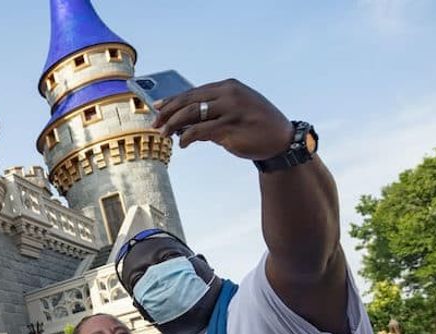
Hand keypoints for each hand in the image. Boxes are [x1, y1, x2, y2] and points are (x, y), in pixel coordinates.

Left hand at [153, 79, 292, 159]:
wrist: (281, 139)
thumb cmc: (254, 125)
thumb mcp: (233, 111)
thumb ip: (210, 114)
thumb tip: (182, 123)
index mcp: (228, 87)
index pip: (193, 92)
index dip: (173, 100)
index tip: (157, 108)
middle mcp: (229, 94)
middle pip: (189, 101)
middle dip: (168, 112)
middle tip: (155, 124)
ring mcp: (230, 110)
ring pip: (191, 114)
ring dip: (173, 125)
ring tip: (164, 134)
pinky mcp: (231, 127)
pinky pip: (200, 131)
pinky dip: (187, 137)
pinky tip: (183, 143)